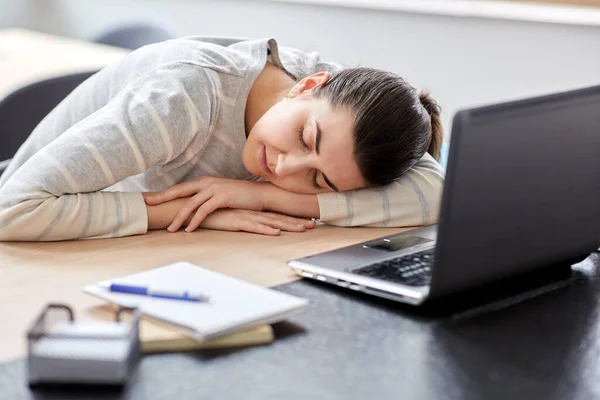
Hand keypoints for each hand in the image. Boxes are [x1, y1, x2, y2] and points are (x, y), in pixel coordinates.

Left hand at [144, 177, 268, 231]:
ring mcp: (214, 189)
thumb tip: (193, 207)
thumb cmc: (239, 197)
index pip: (179, 188)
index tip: (149, 198)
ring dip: (179, 217)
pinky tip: (189, 229)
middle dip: (162, 198)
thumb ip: (205, 197)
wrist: (258, 194)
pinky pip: (204, 210)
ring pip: (191, 204)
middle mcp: (206, 183)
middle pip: (179, 191)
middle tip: (148, 204)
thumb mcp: (219, 194)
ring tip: (170, 229)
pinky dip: (196, 221)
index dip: (164, 193)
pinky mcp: (222, 197)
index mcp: (203, 182)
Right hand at [197, 209, 315, 234]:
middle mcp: (250, 212)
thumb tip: (246, 222)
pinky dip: (266, 230)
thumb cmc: (209, 212)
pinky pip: (253, 227)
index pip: (274, 215)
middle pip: (277, 217)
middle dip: (296, 221)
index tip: (305, 220)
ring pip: (270, 222)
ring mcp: (244, 216)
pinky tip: (276, 233)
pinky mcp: (235, 221)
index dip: (290, 218)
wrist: (192, 206)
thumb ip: (237, 218)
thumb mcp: (227, 216)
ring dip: (287, 226)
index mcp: (250, 211)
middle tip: (313, 224)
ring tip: (303, 229)